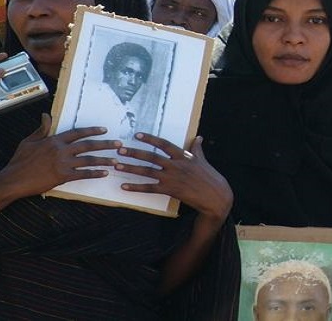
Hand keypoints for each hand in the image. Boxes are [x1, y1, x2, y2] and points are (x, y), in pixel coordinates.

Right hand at [0, 114, 121, 199]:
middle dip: (105, 144)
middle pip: (88, 145)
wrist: (13, 180)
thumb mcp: (29, 141)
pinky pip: (82, 174)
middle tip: (118, 144)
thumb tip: (46, 115)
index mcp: (54, 140)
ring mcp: (63, 164)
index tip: (104, 130)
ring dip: (104, 160)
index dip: (92, 130)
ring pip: (88, 160)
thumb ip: (42, 129)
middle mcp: (61, 150)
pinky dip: (95, 173)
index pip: (78, 132)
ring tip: (115, 160)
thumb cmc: (20, 161)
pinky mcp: (62, 177)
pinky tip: (104, 174)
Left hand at [115, 133, 232, 221]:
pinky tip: (124, 187)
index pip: (163, 144)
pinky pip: (149, 188)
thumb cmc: (209, 176)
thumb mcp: (202, 160)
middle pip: (151, 157)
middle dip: (134, 153)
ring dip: (130, 169)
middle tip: (120, 150)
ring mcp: (172, 178)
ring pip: (147, 172)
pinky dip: (136, 187)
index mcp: (183, 155)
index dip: (150, 139)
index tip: (137, 135)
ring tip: (117, 165)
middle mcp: (176, 165)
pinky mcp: (170, 190)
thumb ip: (197, 148)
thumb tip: (198, 137)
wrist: (215, 196)